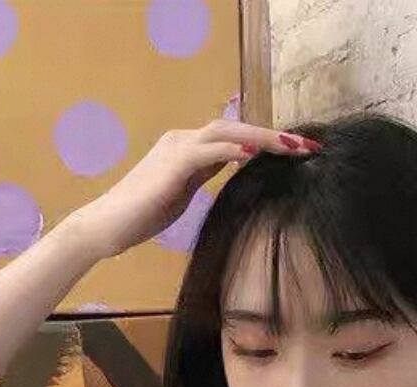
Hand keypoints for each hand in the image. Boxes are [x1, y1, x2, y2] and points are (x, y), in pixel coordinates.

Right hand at [69, 120, 319, 258]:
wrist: (106, 226)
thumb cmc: (141, 218)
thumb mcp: (182, 196)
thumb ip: (205, 180)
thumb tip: (233, 174)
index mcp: (188, 149)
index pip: (235, 139)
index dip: (267, 144)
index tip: (298, 154)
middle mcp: (183, 140)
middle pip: (237, 128)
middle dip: (275, 137)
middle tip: (310, 147)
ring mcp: (177, 148)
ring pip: (228, 132)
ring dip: (264, 138)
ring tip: (295, 148)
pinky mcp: (173, 164)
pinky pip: (210, 150)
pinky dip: (235, 149)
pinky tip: (257, 154)